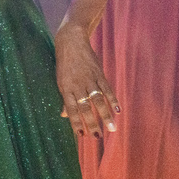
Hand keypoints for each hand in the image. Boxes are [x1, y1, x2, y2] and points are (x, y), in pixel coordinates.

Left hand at [55, 21, 118, 138]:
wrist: (71, 41)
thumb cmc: (64, 64)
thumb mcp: (60, 80)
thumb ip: (65, 98)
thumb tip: (63, 115)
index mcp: (65, 88)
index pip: (71, 109)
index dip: (76, 122)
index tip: (82, 135)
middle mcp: (77, 85)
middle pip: (85, 107)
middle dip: (92, 123)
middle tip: (97, 137)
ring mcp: (89, 79)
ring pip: (98, 100)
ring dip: (105, 116)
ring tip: (112, 129)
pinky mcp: (98, 73)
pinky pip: (107, 89)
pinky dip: (113, 100)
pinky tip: (118, 111)